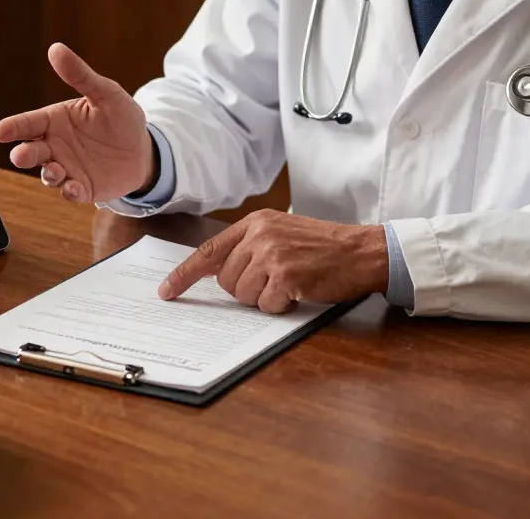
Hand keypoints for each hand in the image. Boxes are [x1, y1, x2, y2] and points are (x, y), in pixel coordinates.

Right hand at [0, 43, 152, 203]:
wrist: (143, 149)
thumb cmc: (121, 117)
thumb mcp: (106, 93)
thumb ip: (81, 76)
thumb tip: (56, 49)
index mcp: (55, 121)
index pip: (28, 123)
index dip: (12, 127)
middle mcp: (55, 146)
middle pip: (31, 151)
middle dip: (23, 154)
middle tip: (20, 155)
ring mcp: (67, 168)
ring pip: (48, 174)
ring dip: (48, 174)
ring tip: (55, 171)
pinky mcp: (82, 188)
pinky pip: (71, 192)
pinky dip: (69, 191)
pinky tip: (73, 188)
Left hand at [158, 210, 389, 312]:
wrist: (362, 251)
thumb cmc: (323, 246)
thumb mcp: (281, 234)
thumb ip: (250, 247)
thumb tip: (218, 272)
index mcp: (255, 223)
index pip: (208, 251)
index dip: (184, 274)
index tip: (167, 291)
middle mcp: (260, 236)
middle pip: (225, 280)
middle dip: (245, 289)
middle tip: (274, 281)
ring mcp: (273, 255)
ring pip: (243, 295)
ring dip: (264, 298)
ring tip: (289, 283)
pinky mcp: (287, 276)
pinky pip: (266, 305)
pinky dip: (281, 306)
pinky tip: (299, 291)